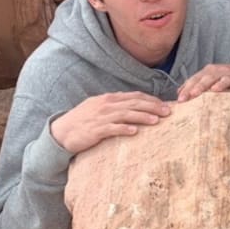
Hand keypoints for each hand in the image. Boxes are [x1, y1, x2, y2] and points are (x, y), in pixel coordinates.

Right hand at [51, 92, 171, 153]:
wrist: (61, 132)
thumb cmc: (83, 121)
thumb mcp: (100, 108)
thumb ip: (116, 106)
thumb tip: (135, 107)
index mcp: (109, 99)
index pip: (134, 96)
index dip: (151, 100)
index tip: (165, 104)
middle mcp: (106, 105)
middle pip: (134, 104)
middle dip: (152, 107)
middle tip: (168, 112)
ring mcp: (101, 117)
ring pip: (126, 115)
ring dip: (142, 117)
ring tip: (156, 121)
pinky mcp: (95, 130)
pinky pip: (112, 129)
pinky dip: (124, 129)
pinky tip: (135, 131)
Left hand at [176, 64, 229, 102]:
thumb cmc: (223, 78)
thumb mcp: (208, 79)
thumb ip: (194, 84)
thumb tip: (179, 93)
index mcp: (208, 71)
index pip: (195, 79)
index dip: (187, 89)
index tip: (180, 100)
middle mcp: (219, 71)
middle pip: (208, 78)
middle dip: (200, 86)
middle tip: (192, 95)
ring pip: (225, 79)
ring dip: (219, 84)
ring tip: (213, 91)